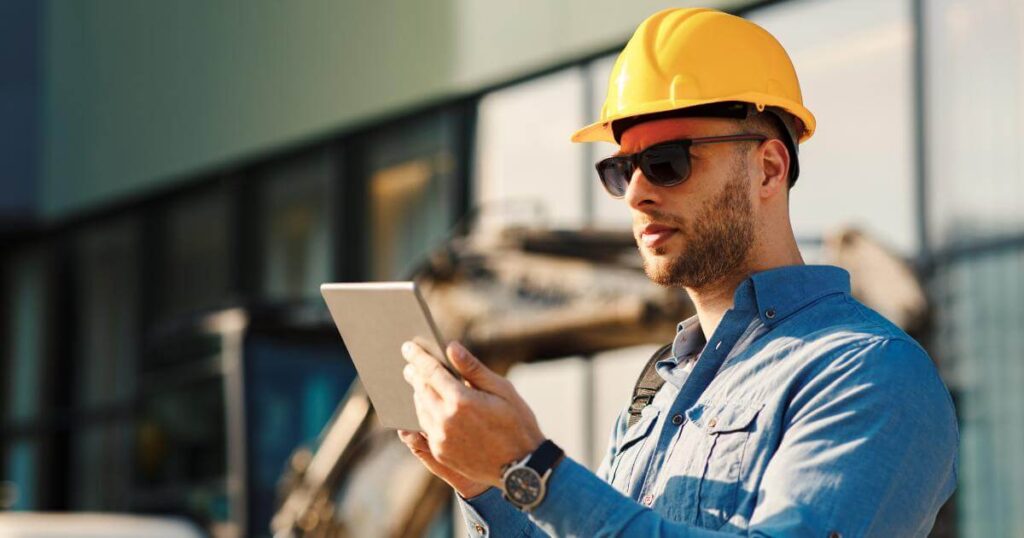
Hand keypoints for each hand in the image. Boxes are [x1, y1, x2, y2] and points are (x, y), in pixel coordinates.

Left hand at [400, 340, 545, 488]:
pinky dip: (424, 414)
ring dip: (418, 394)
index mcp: (461, 400)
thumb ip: (473, 369)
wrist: (523, 467)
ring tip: (420, 384)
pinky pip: (425, 429)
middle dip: (415, 374)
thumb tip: (451, 347)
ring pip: (420, 409)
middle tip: (411, 364)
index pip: (431, 371)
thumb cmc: (518, 423)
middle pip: (421, 390)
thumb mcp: (502, 390)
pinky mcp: (441, 453)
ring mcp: (441, 439)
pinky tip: (428, 407)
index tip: (408, 346)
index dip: (418, 356)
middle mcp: (446, 420)